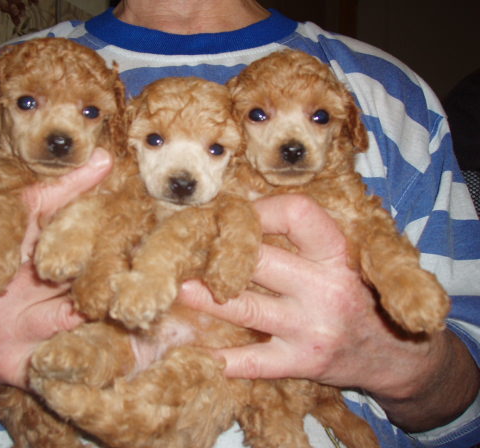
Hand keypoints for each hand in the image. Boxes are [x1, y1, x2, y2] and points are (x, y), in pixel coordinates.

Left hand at [179, 194, 478, 430]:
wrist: (396, 355)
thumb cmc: (360, 296)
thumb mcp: (346, 260)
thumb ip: (306, 239)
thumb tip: (244, 208)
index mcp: (338, 255)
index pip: (297, 214)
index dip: (260, 208)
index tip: (234, 212)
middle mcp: (325, 288)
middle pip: (259, 260)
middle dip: (220, 251)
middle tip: (186, 246)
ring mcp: (311, 328)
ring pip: (247, 307)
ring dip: (207, 297)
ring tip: (177, 286)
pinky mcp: (301, 363)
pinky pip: (254, 361)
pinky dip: (223, 358)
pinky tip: (194, 352)